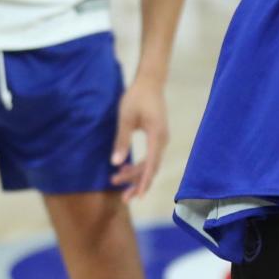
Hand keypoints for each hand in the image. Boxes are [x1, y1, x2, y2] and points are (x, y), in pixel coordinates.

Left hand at [110, 73, 168, 200]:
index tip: (138, 196)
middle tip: (122, 195)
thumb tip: (116, 163)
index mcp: (157, 135)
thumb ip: (122, 140)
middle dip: (137, 182)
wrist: (150, 82)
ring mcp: (162, 139)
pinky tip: (124, 167)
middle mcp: (162, 139)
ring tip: (117, 180)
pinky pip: (151, 157)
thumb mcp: (125, 118)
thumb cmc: (136, 97)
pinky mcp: (158, 137)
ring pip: (151, 163)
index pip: (151, 163)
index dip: (144, 181)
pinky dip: (139, 165)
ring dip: (136, 174)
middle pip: (152, 167)